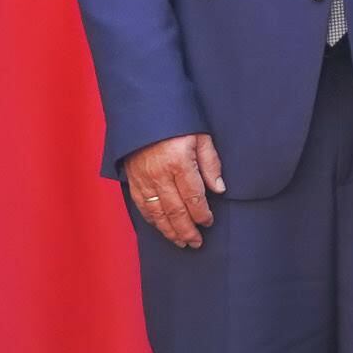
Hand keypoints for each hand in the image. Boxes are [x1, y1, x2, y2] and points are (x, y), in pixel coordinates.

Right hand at [126, 133, 223, 250]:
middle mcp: (159, 175)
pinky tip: (162, 228)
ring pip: (157, 213)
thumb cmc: (176, 122)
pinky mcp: (133, 180)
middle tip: (197, 243)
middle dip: (187, 230)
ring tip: (181, 242)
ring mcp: (144, 179)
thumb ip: (211, 163)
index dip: (202, 214)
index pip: (193, 197)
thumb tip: (219, 189)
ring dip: (170, 231)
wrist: (143, 110)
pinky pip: (142, 207)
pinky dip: (153, 221)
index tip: (209, 222)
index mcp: (179, 162)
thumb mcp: (200, 136)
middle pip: (175, 211)